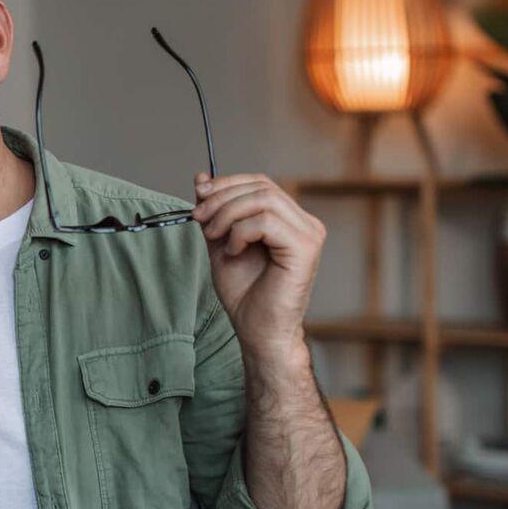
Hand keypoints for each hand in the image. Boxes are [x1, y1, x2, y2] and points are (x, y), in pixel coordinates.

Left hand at [192, 172, 324, 365]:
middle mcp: (305, 223)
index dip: (227, 183)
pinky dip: (240, 233)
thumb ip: (214, 212)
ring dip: (227, 214)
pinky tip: (234, 252)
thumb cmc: (245, 293)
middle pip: (261, 186)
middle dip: (221, 198)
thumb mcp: (220, 243)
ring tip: (214, 237)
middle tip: (198, 218)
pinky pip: (266, 222)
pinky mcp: (305, 248)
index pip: (260, 183)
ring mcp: (309, 234)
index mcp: (289, 220)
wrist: (258, 331)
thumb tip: (201, 178)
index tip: (198, 197)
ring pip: (263, 199)